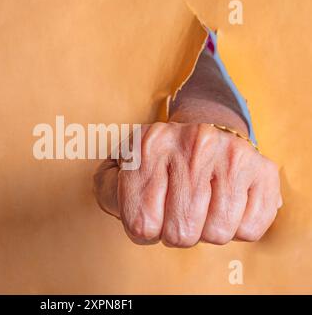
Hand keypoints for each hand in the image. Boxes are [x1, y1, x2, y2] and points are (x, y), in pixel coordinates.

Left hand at [93, 122, 281, 246]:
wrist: (203, 135)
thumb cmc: (158, 162)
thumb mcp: (120, 167)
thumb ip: (107, 187)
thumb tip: (123, 203)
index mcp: (149, 143)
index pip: (142, 223)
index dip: (144, 229)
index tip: (148, 212)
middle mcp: (193, 143)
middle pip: (180, 233)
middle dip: (174, 232)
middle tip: (176, 210)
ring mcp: (231, 154)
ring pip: (216, 234)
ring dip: (204, 230)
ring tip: (200, 206)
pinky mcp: (263, 170)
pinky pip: (249, 229)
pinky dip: (235, 228)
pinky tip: (224, 204)